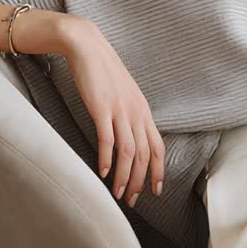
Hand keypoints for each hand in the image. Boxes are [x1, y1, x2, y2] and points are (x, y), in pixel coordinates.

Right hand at [61, 18, 165, 206]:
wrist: (87, 46)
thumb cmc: (103, 72)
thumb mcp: (123, 95)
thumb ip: (128, 114)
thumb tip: (129, 137)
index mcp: (143, 110)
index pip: (158, 146)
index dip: (159, 170)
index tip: (156, 190)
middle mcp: (136, 112)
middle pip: (144, 154)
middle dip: (140, 181)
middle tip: (132, 201)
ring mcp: (120, 110)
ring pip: (128, 151)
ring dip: (124, 177)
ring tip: (117, 194)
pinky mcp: (101, 107)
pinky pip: (107, 139)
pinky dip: (106, 158)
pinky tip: (102, 172)